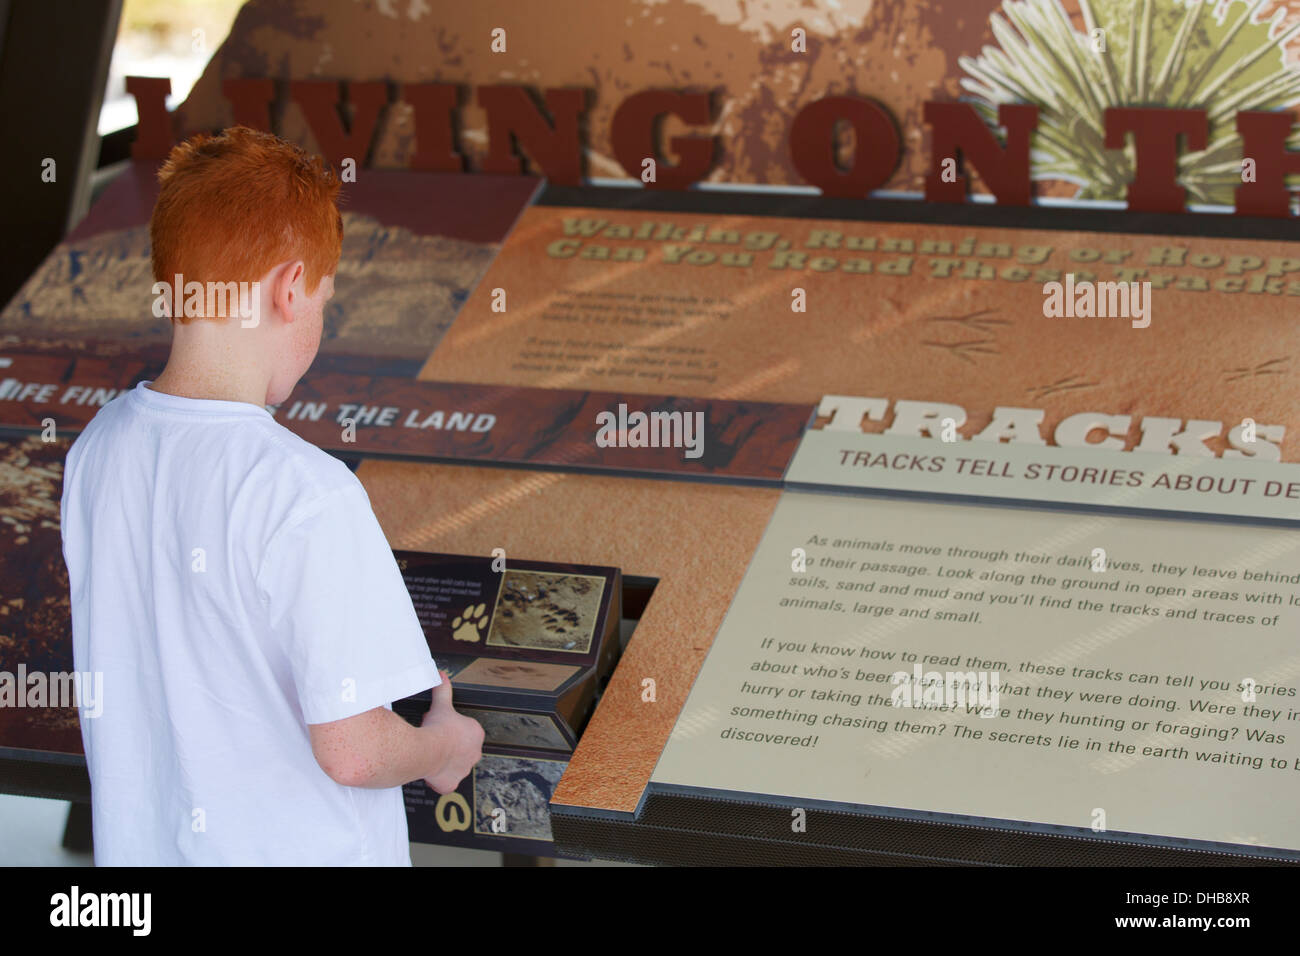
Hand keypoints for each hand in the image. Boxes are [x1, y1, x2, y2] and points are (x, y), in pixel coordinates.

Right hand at [422, 670, 484, 793]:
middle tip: (436, 740)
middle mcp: (474, 753)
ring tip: (432, 754)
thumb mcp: (441, 704)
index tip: (442, 728)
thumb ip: (443, 689)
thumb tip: (441, 676)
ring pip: (456, 766)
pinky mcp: (451, 783)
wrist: (426, 749)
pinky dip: (440, 779)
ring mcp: (464, 770)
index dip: (452, 729)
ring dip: (446, 761)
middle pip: (463, 749)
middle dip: (451, 745)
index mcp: (476, 734)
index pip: (467, 732)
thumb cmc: (436, 729)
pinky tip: (431, 772)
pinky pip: (446, 782)